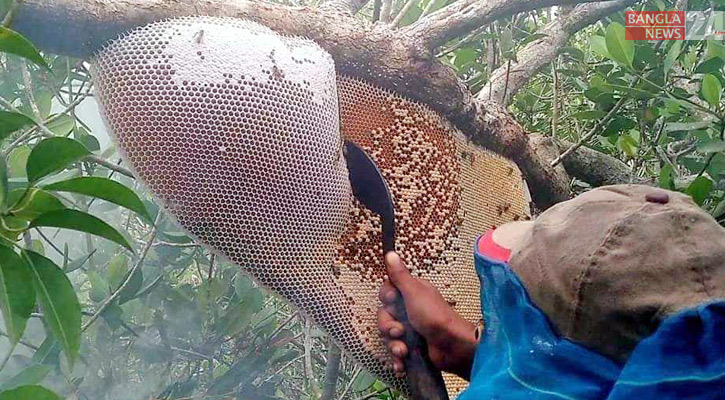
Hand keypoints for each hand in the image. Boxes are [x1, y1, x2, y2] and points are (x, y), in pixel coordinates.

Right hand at [377, 252, 477, 379]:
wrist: (452, 346)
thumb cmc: (434, 316)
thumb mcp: (415, 292)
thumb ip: (400, 275)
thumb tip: (390, 252)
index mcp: (410, 293)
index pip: (386, 293)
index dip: (386, 300)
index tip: (393, 301)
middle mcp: (409, 310)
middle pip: (384, 317)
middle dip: (389, 328)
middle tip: (400, 332)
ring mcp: (410, 330)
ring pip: (388, 336)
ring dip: (393, 345)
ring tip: (404, 351)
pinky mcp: (413, 347)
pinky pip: (396, 352)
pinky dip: (398, 359)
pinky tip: (401, 365)